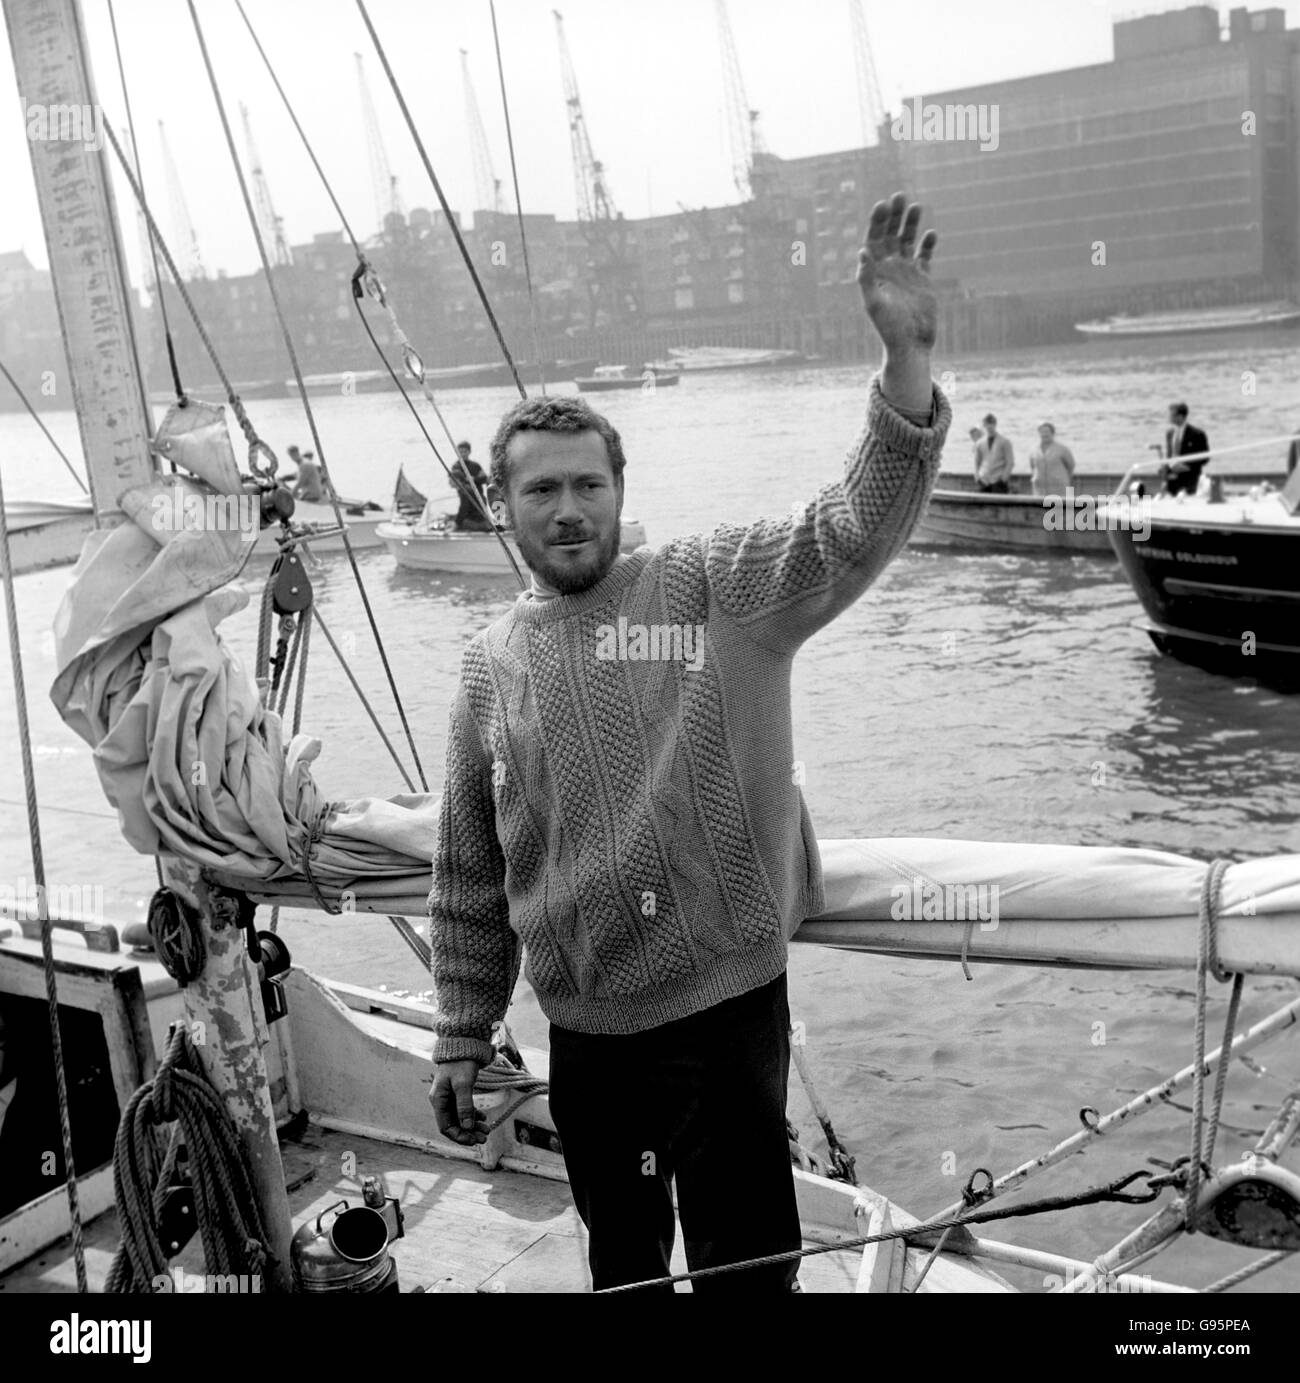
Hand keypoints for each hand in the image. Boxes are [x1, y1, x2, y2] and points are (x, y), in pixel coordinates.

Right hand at [430, 1060, 487, 1144]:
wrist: (464, 1043)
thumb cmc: (461, 1062)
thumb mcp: (463, 1084)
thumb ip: (464, 1106)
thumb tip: (467, 1127)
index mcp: (438, 1100)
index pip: (445, 1127)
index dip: (459, 1136)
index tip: (473, 1141)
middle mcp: (441, 1101)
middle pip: (453, 1124)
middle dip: (468, 1133)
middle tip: (484, 1138)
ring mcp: (449, 1097)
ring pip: (460, 1118)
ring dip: (472, 1126)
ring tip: (487, 1130)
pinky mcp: (457, 1092)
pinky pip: (464, 1109)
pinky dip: (473, 1115)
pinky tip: (483, 1118)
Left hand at [856, 193, 937, 351]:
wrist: (910, 344)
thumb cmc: (889, 328)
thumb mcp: (874, 303)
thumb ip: (866, 277)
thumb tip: (862, 250)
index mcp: (873, 272)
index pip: (873, 240)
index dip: (876, 222)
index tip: (882, 204)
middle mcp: (888, 268)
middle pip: (890, 235)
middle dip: (894, 216)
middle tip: (899, 196)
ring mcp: (905, 271)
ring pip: (907, 240)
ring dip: (911, 224)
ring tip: (916, 206)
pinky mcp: (922, 278)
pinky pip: (924, 255)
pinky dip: (927, 244)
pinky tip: (931, 234)